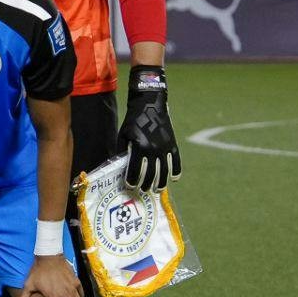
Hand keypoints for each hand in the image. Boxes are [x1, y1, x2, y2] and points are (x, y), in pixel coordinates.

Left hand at [120, 65, 180, 190]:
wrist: (150, 105)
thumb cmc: (133, 121)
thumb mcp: (123, 136)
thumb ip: (123, 151)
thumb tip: (121, 167)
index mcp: (139, 147)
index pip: (135, 170)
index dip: (132, 180)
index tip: (130, 187)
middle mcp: (153, 150)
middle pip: (150, 174)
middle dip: (145, 184)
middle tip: (142, 191)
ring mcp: (165, 148)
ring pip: (164, 171)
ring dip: (160, 183)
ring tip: (157, 190)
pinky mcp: (173, 144)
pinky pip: (176, 161)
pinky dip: (175, 171)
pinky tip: (173, 179)